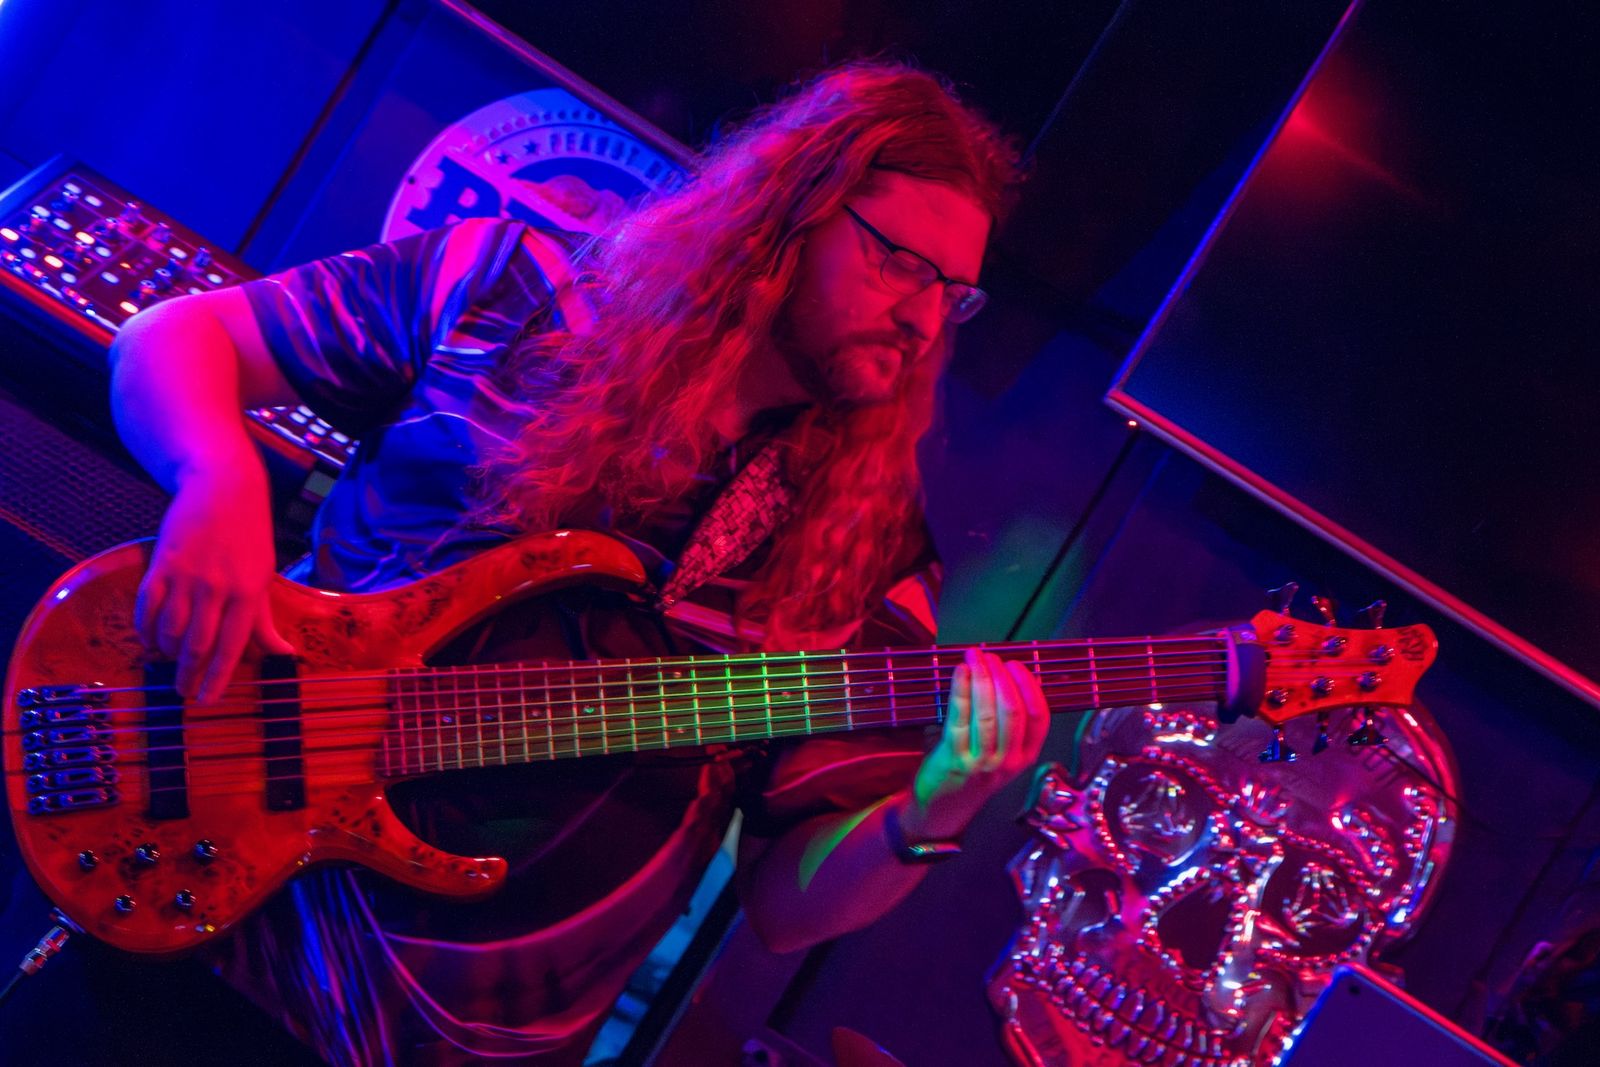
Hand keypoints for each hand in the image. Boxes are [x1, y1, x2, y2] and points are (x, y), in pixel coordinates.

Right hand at [135, 457, 292, 702]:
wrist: (224, 489)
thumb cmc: (250, 537)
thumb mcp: (264, 577)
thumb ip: (264, 620)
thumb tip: (284, 655)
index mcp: (249, 594)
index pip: (232, 648)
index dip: (217, 679)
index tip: (205, 701)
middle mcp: (218, 588)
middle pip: (197, 645)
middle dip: (186, 674)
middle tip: (181, 691)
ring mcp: (188, 576)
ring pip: (170, 629)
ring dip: (166, 651)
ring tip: (168, 660)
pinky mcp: (163, 564)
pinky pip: (147, 606)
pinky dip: (145, 627)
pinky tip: (149, 637)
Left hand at [904, 648, 1050, 839]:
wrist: (943, 808)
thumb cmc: (973, 773)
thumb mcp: (1002, 755)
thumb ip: (1008, 724)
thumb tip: (1004, 675)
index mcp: (1025, 756)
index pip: (1039, 717)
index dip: (1029, 686)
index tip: (1016, 665)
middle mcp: (1007, 761)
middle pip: (1012, 710)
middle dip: (1002, 676)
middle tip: (991, 656)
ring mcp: (981, 762)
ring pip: (987, 712)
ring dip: (982, 678)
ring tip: (975, 657)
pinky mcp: (955, 758)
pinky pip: (960, 717)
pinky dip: (961, 690)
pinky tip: (961, 672)